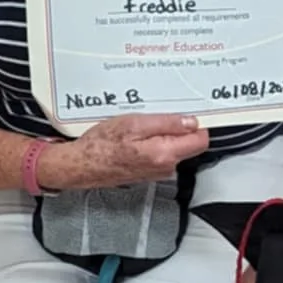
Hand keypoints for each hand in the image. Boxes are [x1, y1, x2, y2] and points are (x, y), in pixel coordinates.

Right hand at [37, 114, 208, 190]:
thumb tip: (191, 122)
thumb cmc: (101, 146)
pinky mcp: (149, 171)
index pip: (200, 139)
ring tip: (141, 125)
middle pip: (188, 143)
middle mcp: (165, 166)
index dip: (197, 123)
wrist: (82, 165)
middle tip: (157, 114)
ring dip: (164, 133)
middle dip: (178, 126)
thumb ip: (166, 123)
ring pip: (174, 147)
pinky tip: (136, 136)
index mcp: (165, 153)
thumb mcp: (134, 124)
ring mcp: (158, 170)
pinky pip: (161, 152)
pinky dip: (154, 141)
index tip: (190, 111)